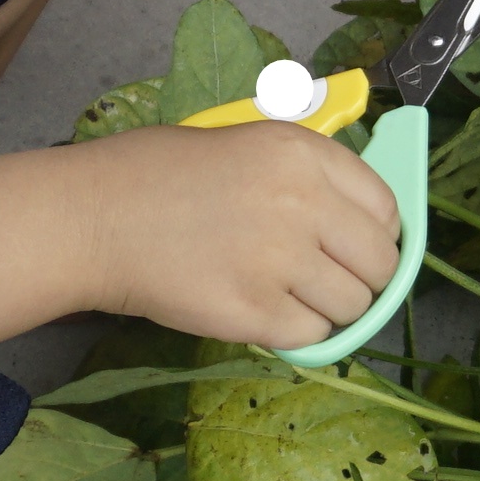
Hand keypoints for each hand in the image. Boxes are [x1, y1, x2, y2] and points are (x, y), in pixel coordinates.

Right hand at [74, 117, 402, 347]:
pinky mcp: (254, 311)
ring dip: (333, 310)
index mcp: (302, 153)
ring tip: (297, 299)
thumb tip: (354, 220)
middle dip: (366, 279)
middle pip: (380, 262)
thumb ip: (305, 176)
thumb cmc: (157, 175)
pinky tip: (270, 315)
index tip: (364, 248)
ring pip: (352, 305)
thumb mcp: (245, 144)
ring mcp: (280, 260)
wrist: (94, 217)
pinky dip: (299, 334)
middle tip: (336, 284)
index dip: (380, 235)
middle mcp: (302, 203)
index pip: (385, 207)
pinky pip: (312, 336)